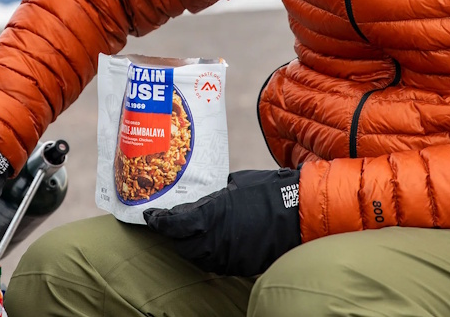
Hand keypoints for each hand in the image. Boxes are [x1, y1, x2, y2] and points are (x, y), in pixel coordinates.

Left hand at [143, 168, 300, 276]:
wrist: (300, 213)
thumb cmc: (268, 191)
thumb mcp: (236, 183)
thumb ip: (216, 193)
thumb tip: (208, 195)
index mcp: (209, 215)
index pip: (172, 225)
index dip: (158, 221)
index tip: (150, 216)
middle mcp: (214, 240)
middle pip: (181, 245)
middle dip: (173, 235)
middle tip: (170, 223)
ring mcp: (228, 256)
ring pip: (198, 257)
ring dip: (190, 246)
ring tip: (189, 232)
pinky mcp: (241, 265)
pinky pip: (217, 263)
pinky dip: (210, 254)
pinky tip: (212, 242)